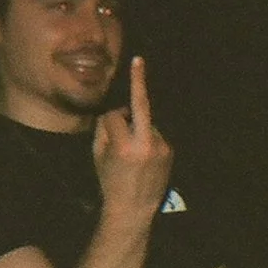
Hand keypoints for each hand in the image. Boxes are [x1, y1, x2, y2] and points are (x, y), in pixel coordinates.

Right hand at [92, 56, 173, 221]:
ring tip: (133, 154)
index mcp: (125, 146)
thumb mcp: (97, 155)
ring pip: (146, 122)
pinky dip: (148, 138)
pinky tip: (144, 157)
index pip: (113, 116)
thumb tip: (115, 111)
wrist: (134, 208)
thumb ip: (104, 129)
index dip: (107, 121)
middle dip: (139, 81)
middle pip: (141, 105)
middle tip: (139, 60)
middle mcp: (146, 143)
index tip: (106, 118)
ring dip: (138, 127)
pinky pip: (155, 134)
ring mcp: (161, 146)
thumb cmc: (110, 181)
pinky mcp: (170, 150)